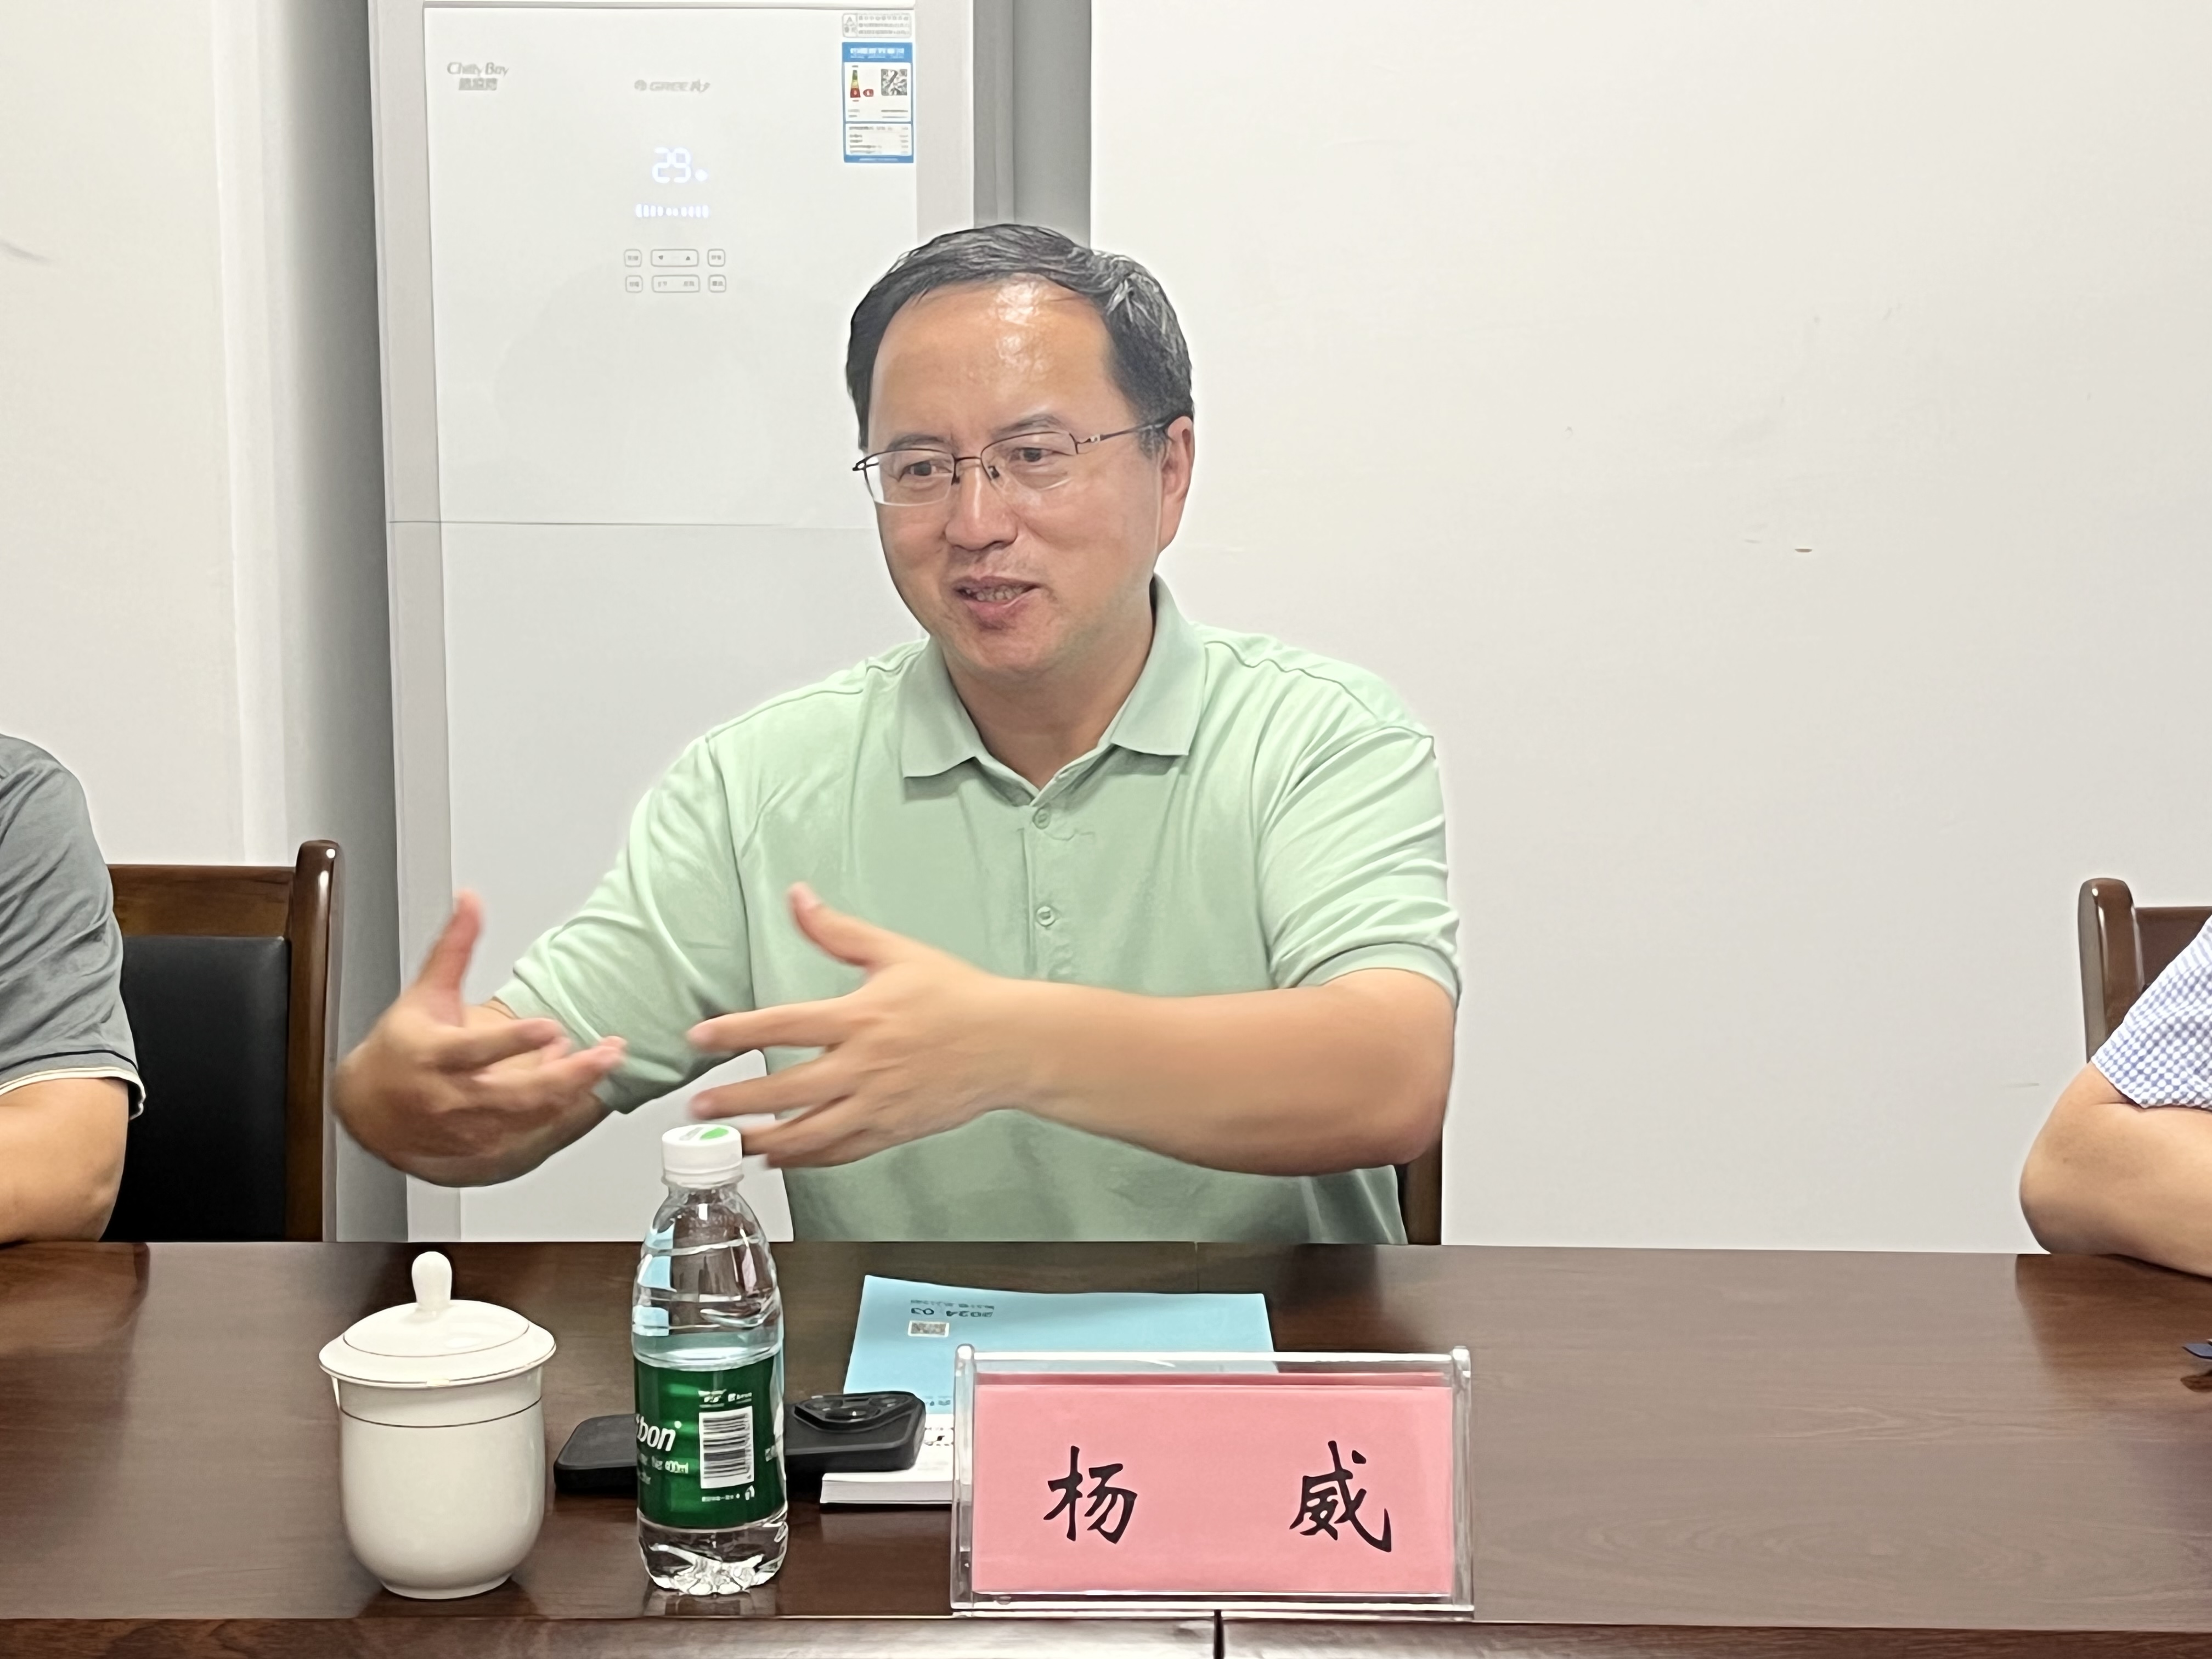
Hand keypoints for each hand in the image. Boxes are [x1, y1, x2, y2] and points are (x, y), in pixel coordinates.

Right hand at [334, 893, 624, 1178]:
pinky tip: (580, 1087)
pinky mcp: (482, 1148)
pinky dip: (557, 1112)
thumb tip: (470, 900)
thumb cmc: (400, 1049)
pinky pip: (529, 1135)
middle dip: (567, 1076)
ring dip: (570, 1092)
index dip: (513, 1043)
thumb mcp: (424, 993)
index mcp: (434, 1056)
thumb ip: (454, 948)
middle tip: (608, 1054)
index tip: (551, 1028)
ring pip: (528, 1117)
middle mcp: (451, 1097)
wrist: (371, 1109)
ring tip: (604, 1062)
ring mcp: (468, 1128)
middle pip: (514, 1094)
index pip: (475, 1052)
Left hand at [687, 884, 1034, 1166]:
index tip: (700, 1038)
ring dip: (763, 1141)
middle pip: (786, 1090)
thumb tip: (798, 898)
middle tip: (700, 1107)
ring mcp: (878, 1105)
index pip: (783, 1025)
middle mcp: (864, 1066)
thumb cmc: (959, 997)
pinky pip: (840, 1152)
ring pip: (809, 1134)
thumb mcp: (897, 953)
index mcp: (861, 1018)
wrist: (1011, 1044)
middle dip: (736, 1102)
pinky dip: (806, 1159)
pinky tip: (780, 1158)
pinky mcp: (892, 1131)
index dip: (736, 1032)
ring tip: (730, 1144)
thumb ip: (839, 932)